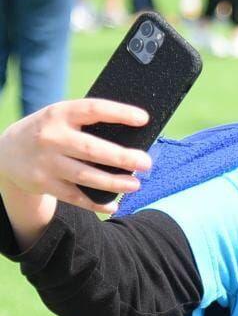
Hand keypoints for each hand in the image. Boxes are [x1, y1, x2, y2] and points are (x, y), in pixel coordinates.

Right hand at [0, 99, 151, 214]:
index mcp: (59, 114)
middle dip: (122, 157)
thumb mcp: (62, 118)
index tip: (143, 119)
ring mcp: (46, 162)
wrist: (7, 151)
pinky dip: (96, 204)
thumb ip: (89, 123)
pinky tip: (114, 205)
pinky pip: (74, 197)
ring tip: (136, 184)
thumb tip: (135, 136)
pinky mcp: (44, 183)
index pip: (92, 109)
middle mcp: (51, 137)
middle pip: (91, 149)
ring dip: (114, 182)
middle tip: (146, 163)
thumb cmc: (51, 131)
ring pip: (85, 176)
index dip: (119, 113)